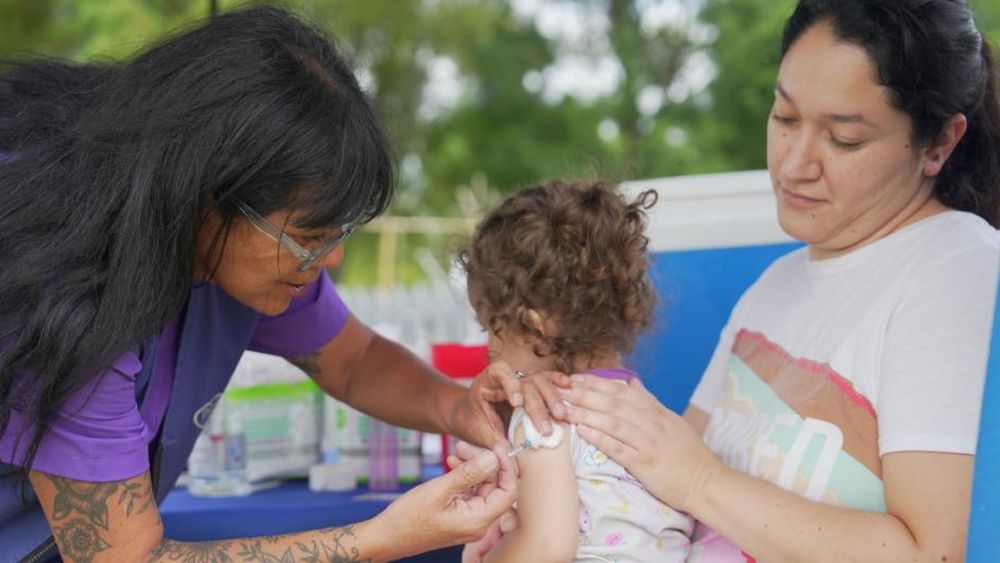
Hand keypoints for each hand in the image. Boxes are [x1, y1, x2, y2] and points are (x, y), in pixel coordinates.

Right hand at [374, 443, 517, 557]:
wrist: (386, 536)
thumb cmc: (409, 519)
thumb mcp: (439, 490)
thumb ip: (469, 474)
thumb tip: (492, 458)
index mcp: (478, 520)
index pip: (508, 491)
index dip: (505, 467)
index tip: (495, 447)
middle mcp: (478, 522)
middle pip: (494, 486)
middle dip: (483, 463)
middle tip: (464, 445)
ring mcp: (468, 519)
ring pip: (481, 486)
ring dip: (472, 467)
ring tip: (456, 451)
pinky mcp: (458, 515)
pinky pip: (469, 492)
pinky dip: (463, 476)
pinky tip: (452, 463)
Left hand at [452, 360, 570, 446]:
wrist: (469, 413)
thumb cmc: (472, 422)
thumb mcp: (479, 433)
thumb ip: (494, 443)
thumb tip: (509, 461)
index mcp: (488, 380)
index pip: (501, 372)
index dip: (511, 385)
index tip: (517, 403)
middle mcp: (507, 376)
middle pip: (527, 382)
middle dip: (538, 404)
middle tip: (545, 428)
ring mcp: (522, 379)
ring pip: (541, 381)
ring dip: (553, 399)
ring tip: (562, 417)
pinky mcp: (533, 386)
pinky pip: (548, 381)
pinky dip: (559, 384)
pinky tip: (570, 387)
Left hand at [561, 374, 722, 511]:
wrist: (706, 482)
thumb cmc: (688, 454)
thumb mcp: (672, 421)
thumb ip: (650, 401)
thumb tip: (632, 381)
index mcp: (657, 411)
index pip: (622, 391)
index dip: (597, 383)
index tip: (575, 378)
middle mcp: (652, 422)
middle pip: (613, 403)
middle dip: (584, 394)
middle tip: (561, 388)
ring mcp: (648, 442)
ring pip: (612, 422)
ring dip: (586, 413)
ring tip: (564, 408)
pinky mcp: (645, 463)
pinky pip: (618, 448)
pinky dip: (599, 438)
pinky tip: (582, 431)